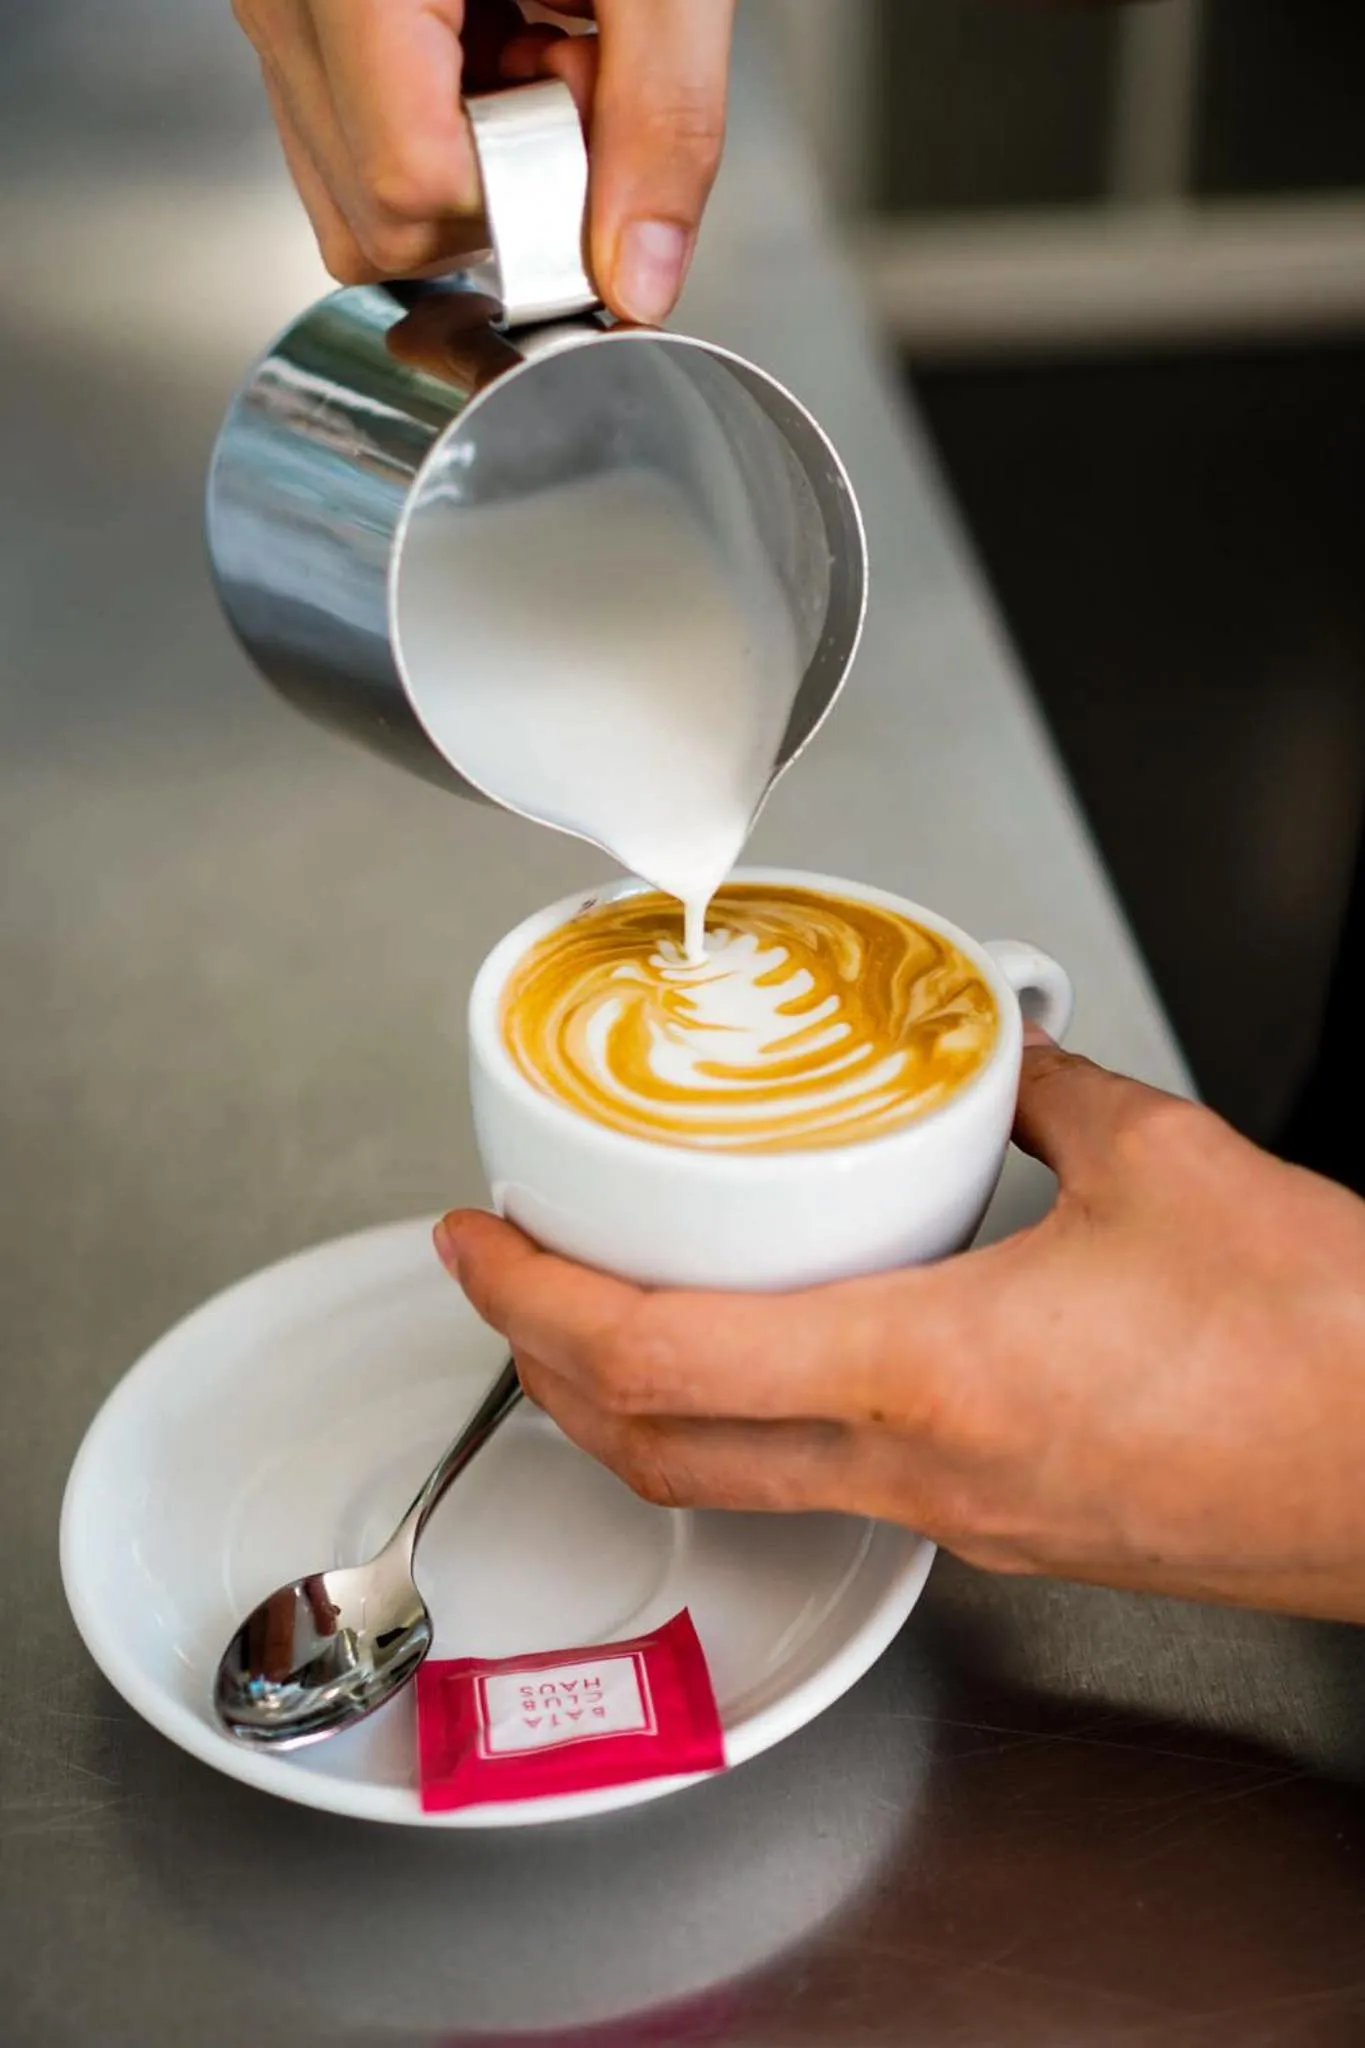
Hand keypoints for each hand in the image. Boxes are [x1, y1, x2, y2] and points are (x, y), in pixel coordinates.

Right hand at [234, 0, 734, 321]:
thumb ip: (663, 114)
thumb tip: (639, 277)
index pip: (410, 188)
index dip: (526, 197)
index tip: (595, 126)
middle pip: (373, 221)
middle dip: (501, 187)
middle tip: (573, 71)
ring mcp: (280, 4)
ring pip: (354, 199)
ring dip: (474, 164)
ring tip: (540, 44)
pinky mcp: (302, 12)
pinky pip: (353, 139)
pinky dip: (446, 122)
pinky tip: (501, 34)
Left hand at [437, 1039, 1364, 1623]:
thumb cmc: (1324, 1349)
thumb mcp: (1162, 1163)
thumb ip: (1044, 1092)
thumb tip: (994, 1046)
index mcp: (928, 1370)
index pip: (656, 1352)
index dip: (531, 1301)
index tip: (479, 1242)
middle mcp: (922, 1471)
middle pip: (658, 1447)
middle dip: (547, 1365)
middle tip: (514, 1278)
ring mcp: (961, 1522)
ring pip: (736, 1481)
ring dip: (642, 1403)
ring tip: (613, 1309)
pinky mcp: (1009, 1535)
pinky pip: (834, 1487)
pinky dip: (754, 1421)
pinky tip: (780, 1351)